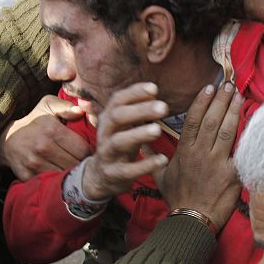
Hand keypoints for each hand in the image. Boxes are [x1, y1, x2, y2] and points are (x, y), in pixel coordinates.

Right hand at [0, 95, 92, 180]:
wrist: (6, 139)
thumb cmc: (33, 122)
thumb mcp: (47, 106)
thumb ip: (65, 106)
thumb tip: (81, 111)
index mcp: (52, 129)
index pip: (83, 149)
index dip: (89, 152)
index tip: (88, 152)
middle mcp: (43, 147)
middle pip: (76, 164)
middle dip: (81, 164)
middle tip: (81, 162)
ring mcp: (34, 163)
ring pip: (65, 176)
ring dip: (70, 174)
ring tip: (71, 167)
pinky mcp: (28, 176)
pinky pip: (51, 183)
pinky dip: (56, 181)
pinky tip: (58, 175)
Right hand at [82, 82, 168, 200]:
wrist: (100, 176)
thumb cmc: (119, 144)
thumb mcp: (124, 126)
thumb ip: (136, 110)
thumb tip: (154, 89)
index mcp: (108, 118)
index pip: (117, 100)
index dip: (134, 93)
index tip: (154, 88)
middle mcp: (104, 133)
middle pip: (117, 117)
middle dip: (139, 111)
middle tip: (163, 107)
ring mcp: (107, 154)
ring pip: (118, 142)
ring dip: (138, 134)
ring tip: (158, 130)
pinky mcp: (113, 173)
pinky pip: (128, 170)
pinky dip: (145, 165)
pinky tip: (162, 159)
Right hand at [155, 83, 242, 233]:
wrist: (192, 221)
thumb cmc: (177, 199)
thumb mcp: (159, 177)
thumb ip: (153, 158)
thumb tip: (142, 144)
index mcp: (183, 151)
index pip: (192, 120)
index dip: (202, 102)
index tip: (209, 88)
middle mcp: (200, 153)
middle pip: (211, 120)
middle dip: (221, 100)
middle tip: (229, 84)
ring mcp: (216, 162)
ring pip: (226, 130)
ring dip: (233, 110)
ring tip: (239, 95)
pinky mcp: (232, 173)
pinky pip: (240, 150)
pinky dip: (246, 134)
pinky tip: (252, 121)